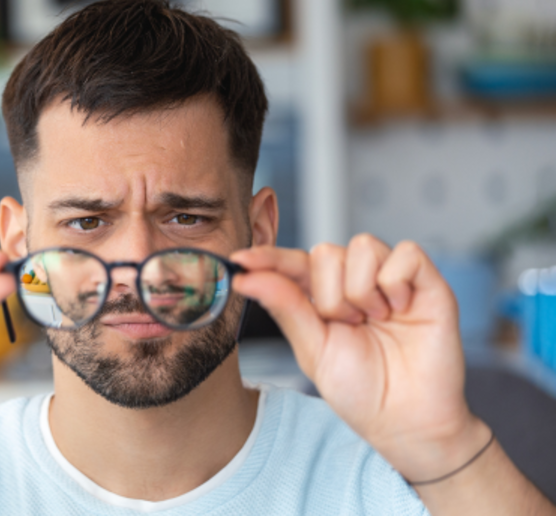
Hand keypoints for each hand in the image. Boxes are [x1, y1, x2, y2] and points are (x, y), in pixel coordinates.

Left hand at [231, 236, 487, 481]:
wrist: (406, 420)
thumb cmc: (360, 388)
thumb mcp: (313, 349)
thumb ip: (285, 307)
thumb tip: (246, 276)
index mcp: (322, 297)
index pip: (292, 264)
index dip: (268, 258)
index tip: (240, 259)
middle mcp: (355, 281)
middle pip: (325, 252)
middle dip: (329, 294)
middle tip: (349, 326)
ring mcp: (390, 279)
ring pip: (362, 246)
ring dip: (362, 290)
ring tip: (375, 320)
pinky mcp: (425, 281)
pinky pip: (406, 252)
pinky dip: (396, 282)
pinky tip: (400, 309)